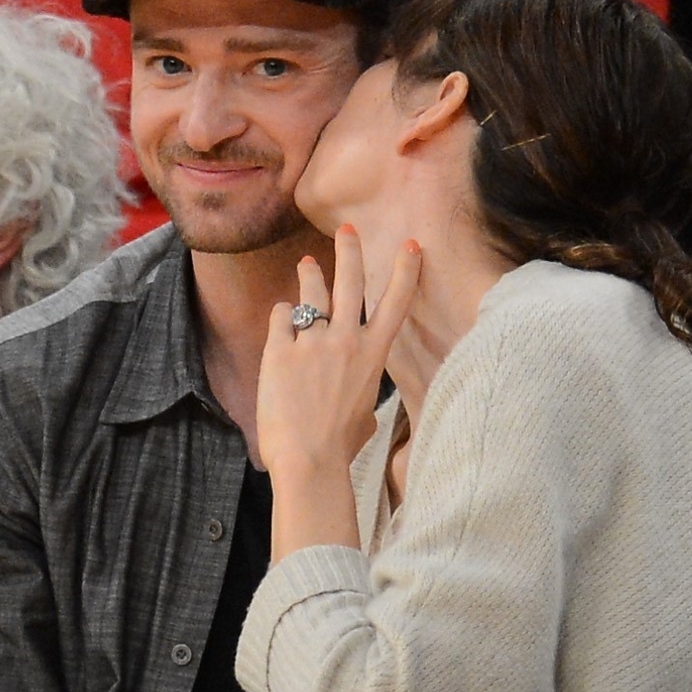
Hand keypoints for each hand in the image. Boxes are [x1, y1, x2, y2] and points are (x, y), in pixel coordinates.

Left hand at [257, 224, 421, 475]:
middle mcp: (346, 340)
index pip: (396, 303)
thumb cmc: (340, 447)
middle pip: (350, 282)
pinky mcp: (281, 350)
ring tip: (308, 265)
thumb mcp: (364, 418)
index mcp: (373, 356)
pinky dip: (282, 318)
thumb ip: (363, 398)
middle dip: (350, 250)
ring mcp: (313, 342)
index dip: (405, 271)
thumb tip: (362, 407)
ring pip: (312, 293)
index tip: (411, 245)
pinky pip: (281, 318)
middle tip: (347, 230)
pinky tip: (281, 325)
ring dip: (310, 274)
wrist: (308, 462)